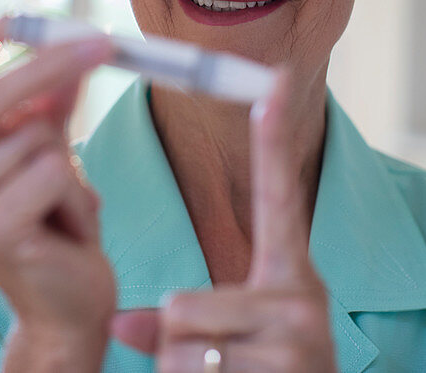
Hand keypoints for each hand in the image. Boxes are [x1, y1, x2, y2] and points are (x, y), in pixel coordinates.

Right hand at [0, 20, 116, 368]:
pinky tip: (66, 226)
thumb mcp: (40, 149)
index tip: (10, 25)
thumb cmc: (47, 220)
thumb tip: (68, 44)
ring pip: (32, 135)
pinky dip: (76, 190)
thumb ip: (45, 100)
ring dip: (67, 159)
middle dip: (50, 65)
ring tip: (60, 202)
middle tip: (101, 44)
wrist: (63, 303)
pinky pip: (52, 169)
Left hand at [112, 72, 336, 371]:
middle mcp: (303, 302)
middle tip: (222, 364)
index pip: (279, 200)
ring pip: (175, 345)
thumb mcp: (237, 337)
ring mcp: (294, 343)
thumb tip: (122, 323)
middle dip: (177, 344)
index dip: (271, 142)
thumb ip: (187, 315)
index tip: (269, 81)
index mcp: (293, 279)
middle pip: (180, 303)